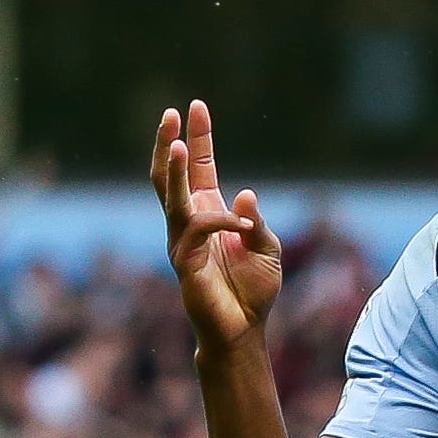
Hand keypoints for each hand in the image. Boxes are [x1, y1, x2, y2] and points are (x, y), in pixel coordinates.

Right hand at [151, 100, 283, 354]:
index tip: (196, 106)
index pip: (201, 167)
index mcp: (209, 212)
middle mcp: (190, 223)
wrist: (243, 331)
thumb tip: (246, 193)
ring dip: (176, 170)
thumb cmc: (253, 292)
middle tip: (172, 113)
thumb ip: (256, 221)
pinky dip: (221, 223)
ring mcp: (182, 241)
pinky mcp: (184, 262)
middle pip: (170, 175)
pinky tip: (242, 228)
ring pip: (171, 198)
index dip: (199, 137)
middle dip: (171, 143)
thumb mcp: (267, 248)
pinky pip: (197, 231)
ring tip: (181, 144)